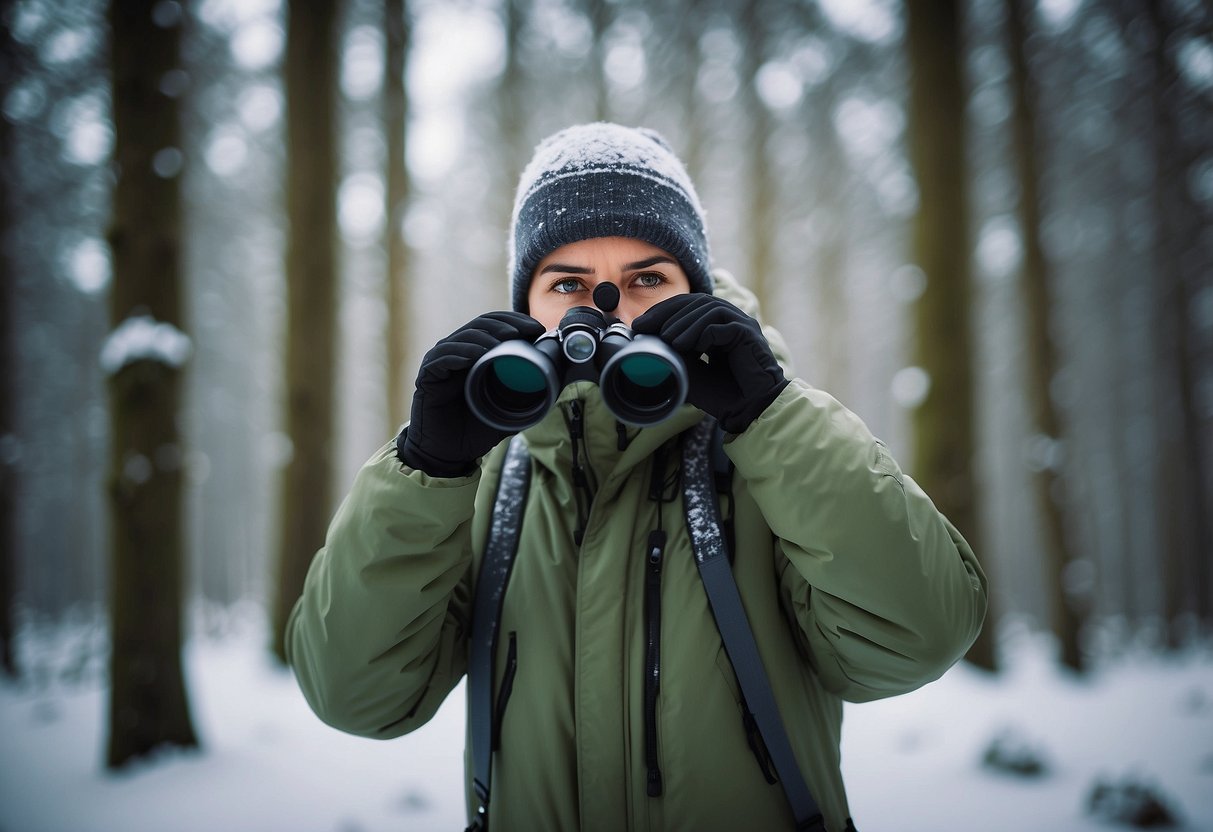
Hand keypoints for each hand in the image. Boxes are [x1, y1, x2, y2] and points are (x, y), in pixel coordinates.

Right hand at [397, 311, 545, 476]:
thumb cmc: (475, 431)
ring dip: (483, 336)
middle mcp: (458, 355)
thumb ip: (528, 395)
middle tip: (522, 331)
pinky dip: (459, 353)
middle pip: (479, 326)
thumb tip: (558, 381)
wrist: (449, 456)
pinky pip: (441, 358)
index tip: (536, 329)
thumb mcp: (509, 410)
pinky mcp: (427, 377)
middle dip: (502, 324)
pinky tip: (474, 355)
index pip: (494, 328)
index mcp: (476, 357)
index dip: (514, 322)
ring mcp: (441, 364)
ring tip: (502, 341)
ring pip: (461, 338)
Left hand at [632, 294, 787, 433]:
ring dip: (684, 323)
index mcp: (716, 326)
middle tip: (645, 326)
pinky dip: (705, 333)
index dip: (663, 311)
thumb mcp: (691, 372)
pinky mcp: (749, 334)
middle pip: (697, 302)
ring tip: (668, 340)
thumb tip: (649, 341)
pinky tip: (694, 349)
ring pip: (709, 309)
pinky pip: (723, 325)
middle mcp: (730, 320)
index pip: (688, 306)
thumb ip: (674, 356)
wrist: (750, 412)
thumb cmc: (723, 395)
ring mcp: (741, 324)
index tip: (640, 324)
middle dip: (667, 312)